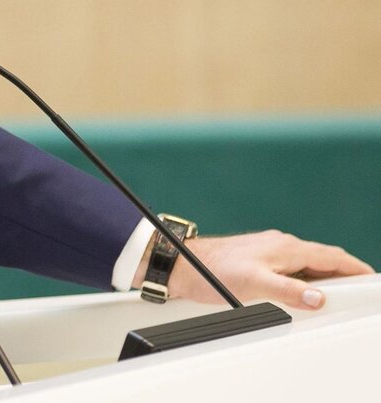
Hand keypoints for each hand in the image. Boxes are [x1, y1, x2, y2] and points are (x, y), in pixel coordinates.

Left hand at [146, 230, 374, 309]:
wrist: (182, 264)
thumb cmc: (212, 270)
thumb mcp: (255, 284)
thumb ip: (288, 291)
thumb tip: (318, 298)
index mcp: (286, 248)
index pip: (332, 255)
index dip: (354, 267)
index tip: (370, 279)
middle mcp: (280, 246)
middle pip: (322, 259)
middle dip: (343, 273)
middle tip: (357, 290)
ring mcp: (269, 251)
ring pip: (307, 264)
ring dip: (323, 277)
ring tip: (335, 294)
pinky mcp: (258, 259)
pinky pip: (292, 268)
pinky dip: (305, 279)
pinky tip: (301, 291)